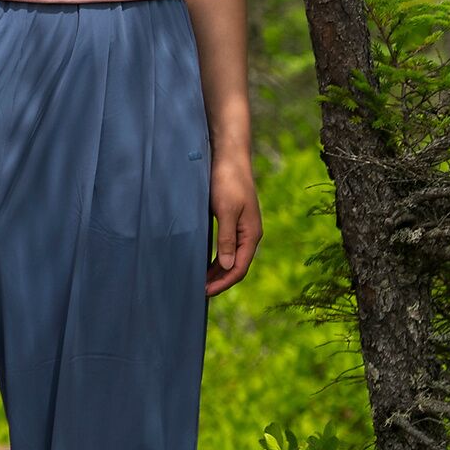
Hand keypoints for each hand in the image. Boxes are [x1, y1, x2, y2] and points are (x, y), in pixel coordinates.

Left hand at [207, 150, 259, 296]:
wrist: (229, 157)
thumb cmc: (228, 181)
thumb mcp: (226, 211)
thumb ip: (227, 238)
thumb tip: (228, 265)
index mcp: (251, 234)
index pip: (239, 268)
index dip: (223, 282)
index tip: (205, 291)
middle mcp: (249, 234)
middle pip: (236, 265)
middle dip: (219, 280)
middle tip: (198, 290)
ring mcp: (241, 228)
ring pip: (230, 257)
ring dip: (217, 271)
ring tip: (200, 281)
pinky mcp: (232, 221)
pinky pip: (226, 247)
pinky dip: (216, 258)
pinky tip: (204, 262)